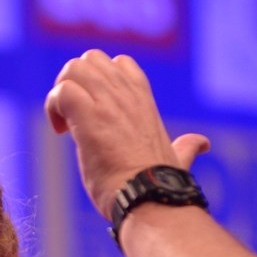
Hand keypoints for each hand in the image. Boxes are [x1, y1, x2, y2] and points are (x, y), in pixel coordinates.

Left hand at [44, 50, 209, 217]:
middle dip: (74, 83)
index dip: (99, 82)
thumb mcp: (175, 157)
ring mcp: (108, 102)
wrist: (150, 197)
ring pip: (73, 68)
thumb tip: (202, 144)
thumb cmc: (159, 185)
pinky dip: (53, 107)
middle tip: (73, 116)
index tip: (95, 113)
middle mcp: (126, 93)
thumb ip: (186, 147)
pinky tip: (62, 132)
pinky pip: (61, 92)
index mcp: (143, 98)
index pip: (119, 63)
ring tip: (66, 123)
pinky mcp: (90, 117)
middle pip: (90, 59)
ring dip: (61, 93)